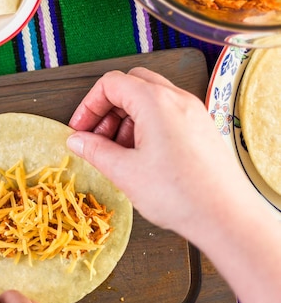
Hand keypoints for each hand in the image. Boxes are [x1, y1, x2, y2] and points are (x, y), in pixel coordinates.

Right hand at [66, 67, 250, 234]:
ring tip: (116, 151)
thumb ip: (95, 150)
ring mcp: (193, 112)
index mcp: (156, 102)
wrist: (226, 218)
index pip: (111, 84)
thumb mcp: (124, 171)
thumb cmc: (180, 194)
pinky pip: (167, 114)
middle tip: (95, 136)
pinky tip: (139, 156)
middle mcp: (178, 100)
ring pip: (149, 98)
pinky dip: (146, 125)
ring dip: (126, 117)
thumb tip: (77, 141)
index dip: (89, 105)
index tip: (80, 129)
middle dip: (107, 108)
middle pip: (132, 84)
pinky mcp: (201, 128)